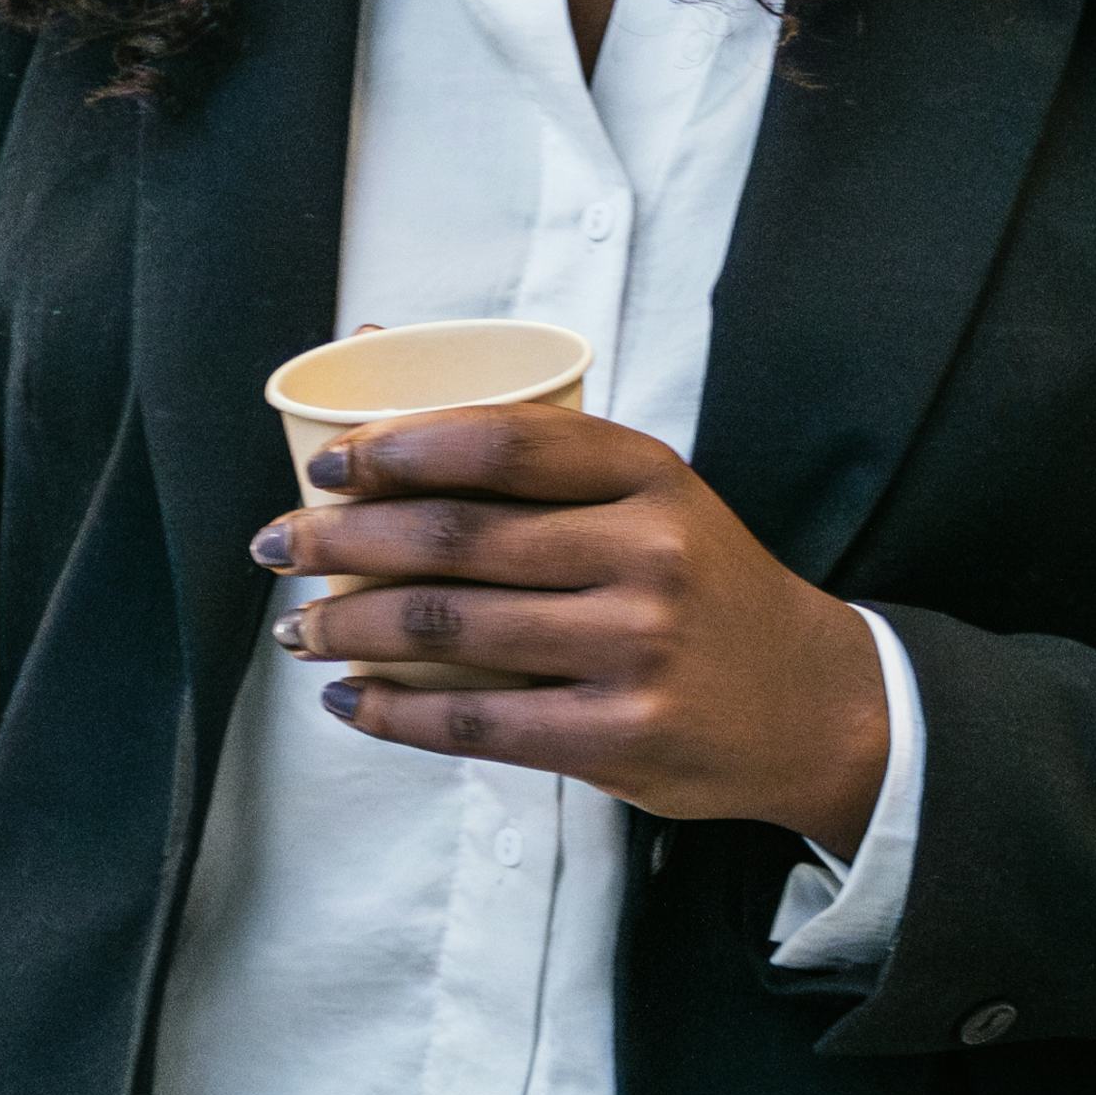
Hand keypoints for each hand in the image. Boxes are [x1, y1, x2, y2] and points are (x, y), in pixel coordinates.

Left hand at [258, 406, 891, 847]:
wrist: (816, 703)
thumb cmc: (704, 587)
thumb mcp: (657, 497)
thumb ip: (546, 453)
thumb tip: (376, 358)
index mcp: (651, 475)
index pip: (504, 444)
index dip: (399, 447)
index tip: (326, 465)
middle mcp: (649, 553)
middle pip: (456, 538)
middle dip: (344, 541)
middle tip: (279, 546)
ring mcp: (636, 648)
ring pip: (450, 628)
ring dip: (350, 627)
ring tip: (301, 628)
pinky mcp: (620, 736)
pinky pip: (475, 720)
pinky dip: (395, 714)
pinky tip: (350, 700)